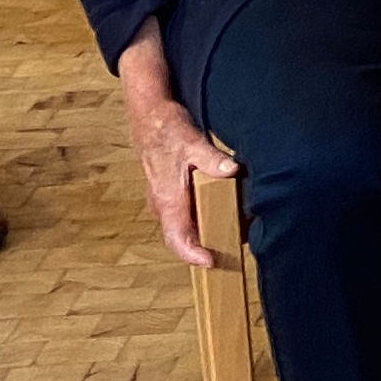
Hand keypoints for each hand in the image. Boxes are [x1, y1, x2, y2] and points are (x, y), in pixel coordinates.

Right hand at [126, 84, 239, 266]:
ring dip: (202, 236)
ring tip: (231, 240)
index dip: (192, 254)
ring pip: (183, 228)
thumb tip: (232, 170)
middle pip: (181, 239)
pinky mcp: (169, 194)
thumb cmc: (167, 131)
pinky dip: (200, 221)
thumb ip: (212, 160)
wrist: (149, 117)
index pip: (176, 238)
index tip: (210, 262)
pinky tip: (222, 217)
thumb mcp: (192, 143)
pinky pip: (183, 216)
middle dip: (203, 251)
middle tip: (230, 257)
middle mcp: (163, 205)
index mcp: (167, 199)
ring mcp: (164, 201)